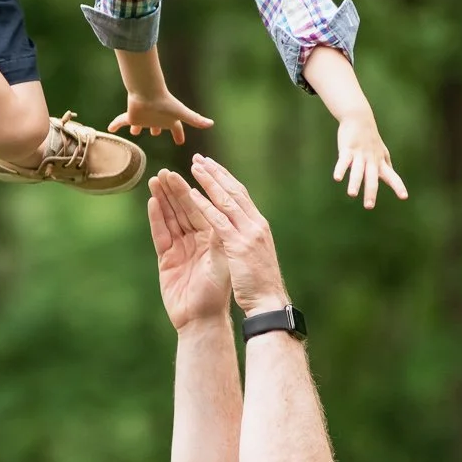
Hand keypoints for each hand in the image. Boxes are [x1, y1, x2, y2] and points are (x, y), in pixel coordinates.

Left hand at [110, 91, 214, 145]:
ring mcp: (143, 118)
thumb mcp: (181, 113)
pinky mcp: (131, 117)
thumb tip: (212, 124)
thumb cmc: (165, 102)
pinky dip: (115, 125)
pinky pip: (121, 122)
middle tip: (155, 134)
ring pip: (140, 124)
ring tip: (135, 132)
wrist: (148, 93)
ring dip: (137, 127)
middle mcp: (156, 119)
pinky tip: (109, 129)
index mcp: (168, 119)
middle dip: (156, 129)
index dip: (178, 135)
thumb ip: (196, 119)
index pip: (176, 128)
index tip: (180, 142)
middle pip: (157, 125)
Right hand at [147, 170, 231, 330]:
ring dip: (164, 200)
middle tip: (166, 173)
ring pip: (171, 219)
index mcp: (214, 238)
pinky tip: (152, 202)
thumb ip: (219, 236)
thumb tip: (220, 209)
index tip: (190, 173)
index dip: (196, 190)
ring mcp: (181, 249)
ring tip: (155, 180)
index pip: (204, 208)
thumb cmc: (217, 293)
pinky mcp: (166, 259)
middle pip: (185, 210)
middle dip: (176, 191)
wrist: (201, 320)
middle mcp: (197, 240)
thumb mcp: (222, 260)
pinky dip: (157, 219)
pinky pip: (160, 234)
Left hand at [185, 156, 290, 314]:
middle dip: (215, 173)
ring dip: (208, 182)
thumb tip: (237, 229)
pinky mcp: (238, 245)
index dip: (225, 179)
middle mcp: (255, 224)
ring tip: (192, 167)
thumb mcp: (254, 255)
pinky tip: (191, 194)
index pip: (240, 195)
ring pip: (225, 200)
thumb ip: (245, 238)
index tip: (211, 166)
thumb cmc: (261, 284)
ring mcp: (248, 233)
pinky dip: (205, 206)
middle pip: (233, 191)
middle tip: (198, 158)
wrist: (269, 303)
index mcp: (258, 226)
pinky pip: (217, 221)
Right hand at [334, 112, 407, 209]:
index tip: (404, 197)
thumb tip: (391, 174)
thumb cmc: (370, 138)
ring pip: (357, 171)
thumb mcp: (381, 151)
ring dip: (355, 182)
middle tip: (369, 206)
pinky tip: (337, 178)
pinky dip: (341, 169)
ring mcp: (359, 155)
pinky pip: (344, 161)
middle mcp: (371, 160)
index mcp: (380, 162)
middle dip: (370, 192)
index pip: (392, 176)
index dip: (398, 186)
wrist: (360, 118)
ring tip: (352, 194)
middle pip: (372, 178)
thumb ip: (386, 164)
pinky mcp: (347, 149)